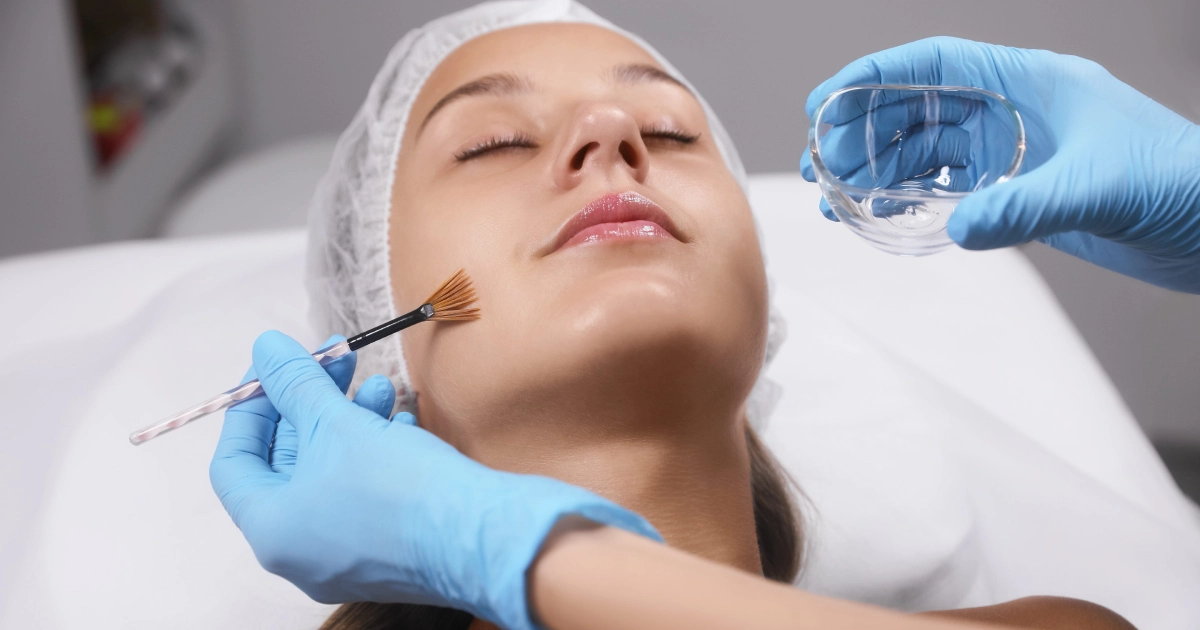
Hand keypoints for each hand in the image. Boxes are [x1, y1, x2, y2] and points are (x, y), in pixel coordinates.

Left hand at [209, 331, 658, 629]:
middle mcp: (301, 551)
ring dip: (351, 420)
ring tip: (380, 386)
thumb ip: (295, 384)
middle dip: (313, 403)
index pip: (234, 461)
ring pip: (333, 472)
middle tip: (335, 356)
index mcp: (272, 530)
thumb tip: (265, 348)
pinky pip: (367, 491)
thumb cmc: (402, 491)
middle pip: (289, 462)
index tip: (277, 366)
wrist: (484, 539)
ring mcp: (346, 554)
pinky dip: (378, 450)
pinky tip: (404, 419)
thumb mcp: (339, 425)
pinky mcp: (389, 548)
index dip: (252, 406)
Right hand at [801, 36, 1199, 292]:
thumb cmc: (1181, 182)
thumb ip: (1024, 208)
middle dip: (866, 131)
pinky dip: (911, 198)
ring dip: (881, 169)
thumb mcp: (1099, 189)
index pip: (938, 63)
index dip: (877, 75)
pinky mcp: (1019, 189)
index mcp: (1031, 83)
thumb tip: (958, 226)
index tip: (827, 101)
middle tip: (825, 165)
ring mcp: (1015, 151)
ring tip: (839, 197)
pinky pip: (948, 186)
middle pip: (920, 106)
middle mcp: (1015, 111)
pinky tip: (882, 214)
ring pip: (928, 149)